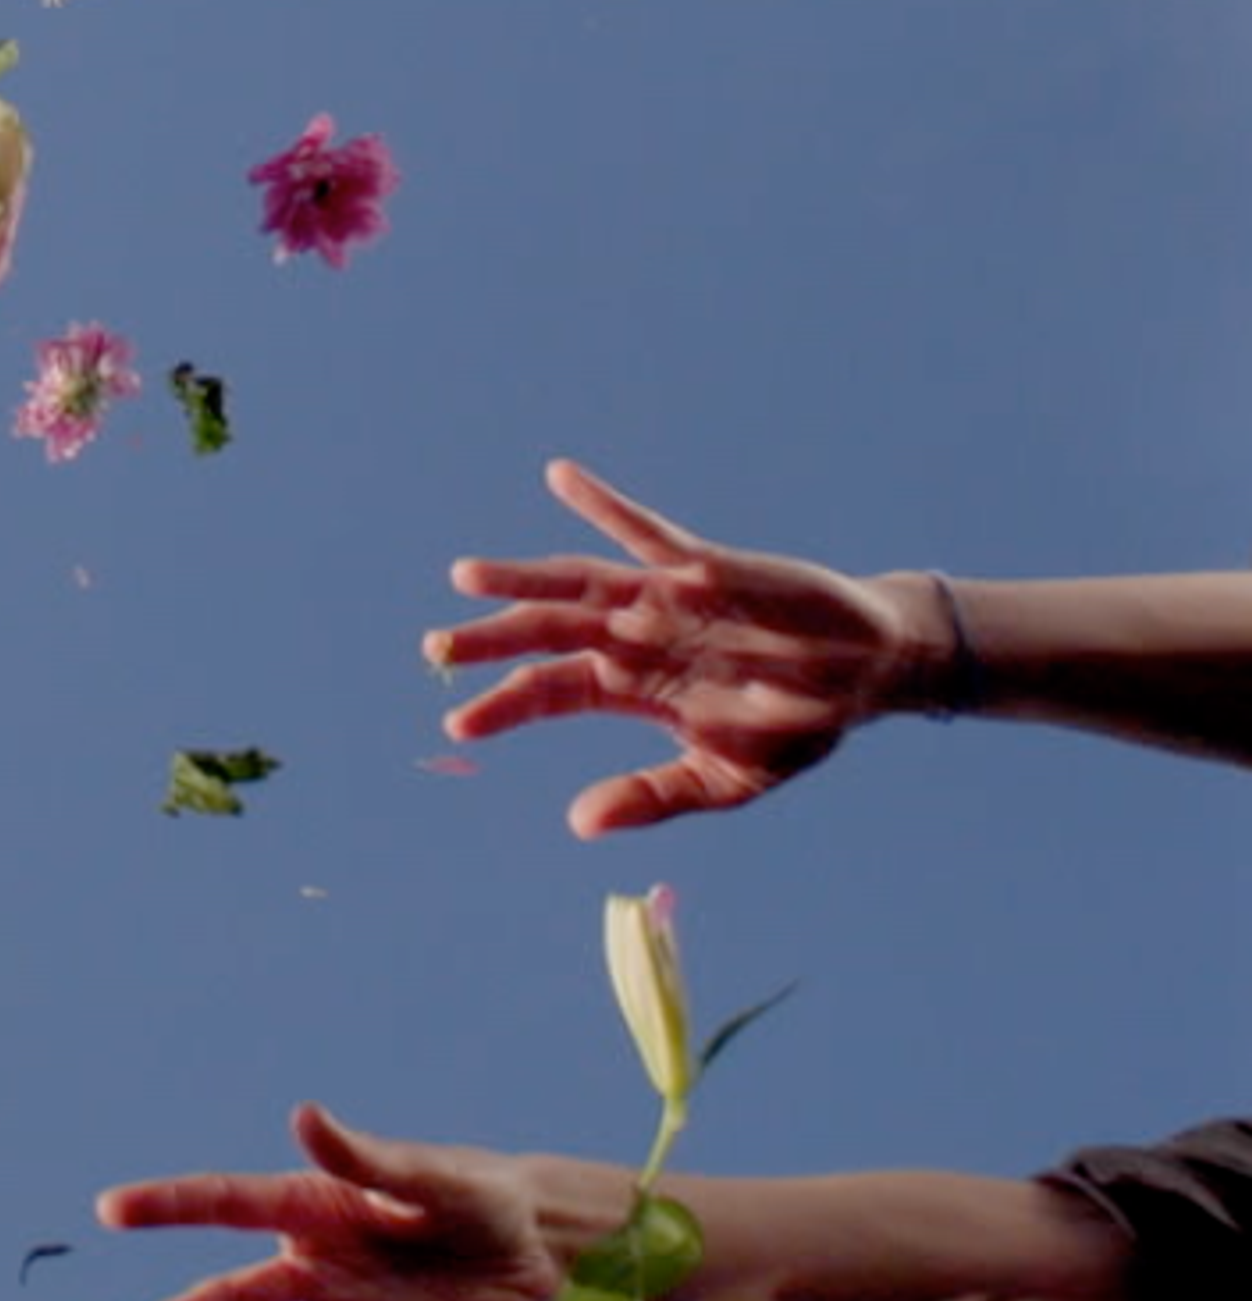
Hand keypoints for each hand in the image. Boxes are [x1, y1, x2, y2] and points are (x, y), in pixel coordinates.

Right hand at [102, 1105, 560, 1300]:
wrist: (541, 1247)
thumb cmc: (479, 1192)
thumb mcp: (426, 1175)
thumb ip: (363, 1156)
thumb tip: (305, 1116)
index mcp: (316, 1207)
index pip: (227, 1204)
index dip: (167, 1206)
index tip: (108, 1211)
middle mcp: (318, 1264)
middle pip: (233, 1298)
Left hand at [431, 457, 945, 837]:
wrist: (867, 677)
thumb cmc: (795, 726)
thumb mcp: (725, 779)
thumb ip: (652, 798)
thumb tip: (577, 824)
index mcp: (633, 686)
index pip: (551, 691)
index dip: (504, 706)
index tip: (456, 728)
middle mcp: (634, 637)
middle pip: (546, 634)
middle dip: (490, 640)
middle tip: (432, 651)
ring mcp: (663, 599)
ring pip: (577, 584)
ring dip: (523, 580)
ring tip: (465, 577)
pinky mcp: (703, 568)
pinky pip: (645, 532)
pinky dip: (602, 505)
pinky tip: (560, 477)